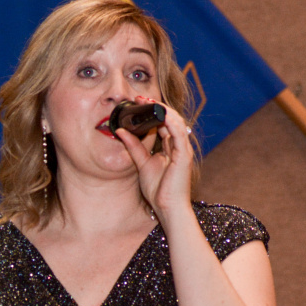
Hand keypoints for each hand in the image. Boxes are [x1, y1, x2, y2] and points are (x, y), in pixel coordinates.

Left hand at [117, 96, 194, 219]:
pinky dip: (170, 122)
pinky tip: (160, 114)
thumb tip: (121, 131)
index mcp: (170, 148)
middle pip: (170, 119)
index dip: (152, 111)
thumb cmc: (158, 190)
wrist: (167, 208)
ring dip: (162, 110)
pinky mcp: (185, 155)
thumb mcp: (141, 163)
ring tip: (148, 101)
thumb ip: (133, 147)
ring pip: (176, 122)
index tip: (138, 102)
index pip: (163, 124)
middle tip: (141, 97)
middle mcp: (179, 146)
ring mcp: (183, 150)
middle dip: (157, 106)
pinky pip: (179, 133)